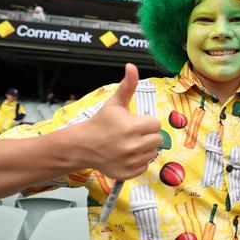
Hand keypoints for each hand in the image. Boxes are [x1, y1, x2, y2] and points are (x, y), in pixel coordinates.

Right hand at [79, 63, 162, 179]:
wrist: (82, 145)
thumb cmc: (100, 123)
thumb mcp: (115, 103)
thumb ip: (128, 85)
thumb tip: (132, 66)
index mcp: (132, 127)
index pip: (156, 124)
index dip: (147, 122)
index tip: (135, 123)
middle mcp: (132, 145)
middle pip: (157, 139)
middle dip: (147, 135)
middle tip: (132, 134)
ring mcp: (130, 161)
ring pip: (152, 153)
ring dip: (144, 148)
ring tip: (129, 143)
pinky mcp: (127, 173)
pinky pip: (144, 166)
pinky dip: (138, 161)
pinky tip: (126, 155)